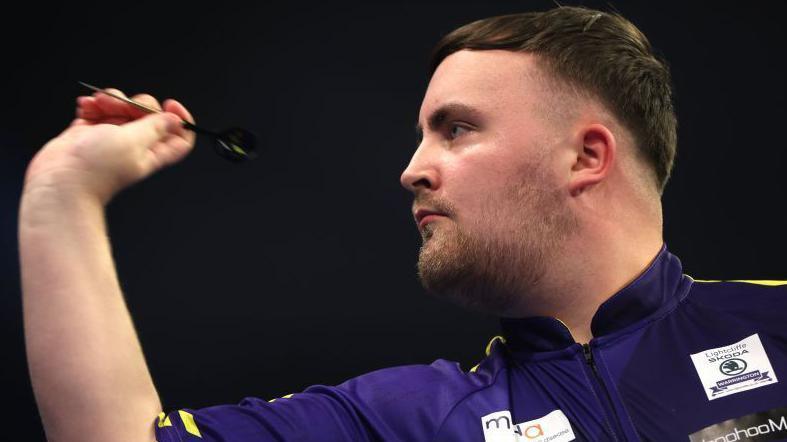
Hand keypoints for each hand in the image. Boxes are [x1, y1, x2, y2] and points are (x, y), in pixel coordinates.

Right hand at [23, 88, 196, 204]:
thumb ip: (155, 127)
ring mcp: (111, 138)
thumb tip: (175, 120)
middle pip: (149, 115)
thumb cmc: (96, 168)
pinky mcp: (90, 133)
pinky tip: (85, 107)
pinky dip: (93, 105)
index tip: (169, 105)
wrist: (59, 180)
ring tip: (97, 105)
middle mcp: (134, 145)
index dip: (180, 120)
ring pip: (122, 109)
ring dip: (111, 100)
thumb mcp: (133, 142)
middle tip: (121, 106)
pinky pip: (98, 111)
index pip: (180, 137)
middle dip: (135, 103)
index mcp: (152, 152)